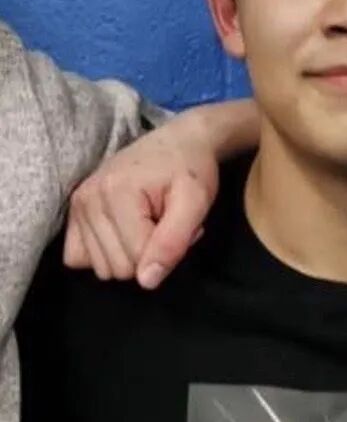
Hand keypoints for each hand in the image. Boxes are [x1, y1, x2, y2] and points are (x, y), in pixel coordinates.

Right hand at [63, 99, 259, 288]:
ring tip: (152, 221)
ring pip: (101, 267)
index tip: (182, 223)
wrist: (181, 140)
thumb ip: (174, 241)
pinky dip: (104, 251)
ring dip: (131, 253)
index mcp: (118, 193)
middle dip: (149, 253)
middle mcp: (89, 198)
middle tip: (168, 222)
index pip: (138, 260)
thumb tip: (147, 281)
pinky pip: (78, 257)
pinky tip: (126, 228)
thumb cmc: (192, 168)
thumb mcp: (197, 201)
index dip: (167, 249)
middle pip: (117, 268)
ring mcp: (78, 203)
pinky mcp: (74, 208)